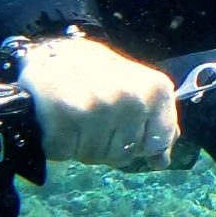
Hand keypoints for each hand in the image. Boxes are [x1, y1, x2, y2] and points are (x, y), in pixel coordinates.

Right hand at [17, 37, 178, 169]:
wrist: (52, 54)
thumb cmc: (100, 74)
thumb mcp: (137, 88)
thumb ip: (154, 122)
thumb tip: (163, 161)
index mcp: (157, 91)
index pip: (158, 143)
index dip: (139, 143)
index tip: (124, 125)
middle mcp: (132, 100)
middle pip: (124, 155)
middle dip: (107, 145)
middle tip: (93, 117)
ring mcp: (99, 109)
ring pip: (94, 157)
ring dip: (82, 146)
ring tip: (76, 117)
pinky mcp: (65, 118)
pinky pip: (64, 153)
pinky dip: (58, 144)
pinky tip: (58, 121)